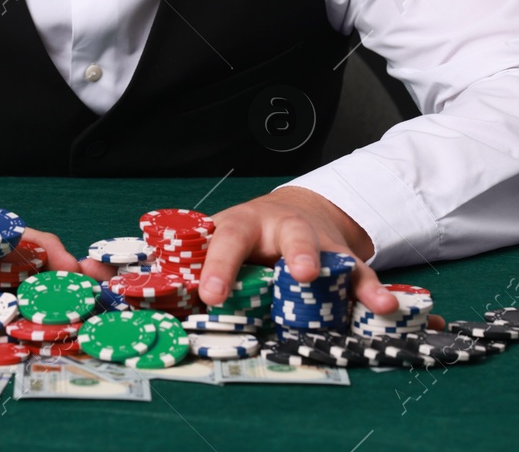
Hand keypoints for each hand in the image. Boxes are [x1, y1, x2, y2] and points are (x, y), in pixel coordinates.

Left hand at [197, 185, 443, 329]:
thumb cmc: (242, 237)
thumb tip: (131, 292)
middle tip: (302, 275)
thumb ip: (182, 267)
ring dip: (348, 276)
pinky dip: (374, 291)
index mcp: (243, 224)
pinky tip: (387, 307)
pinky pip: (360, 276)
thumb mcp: (210, 242)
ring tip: (370, 298)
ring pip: (335, 255)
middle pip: (293, 236)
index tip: (211, 294)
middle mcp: (284, 229)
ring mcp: (319, 243)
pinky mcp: (343, 259)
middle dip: (299, 254)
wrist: (291, 211)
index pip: (227, 240)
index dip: (219, 266)